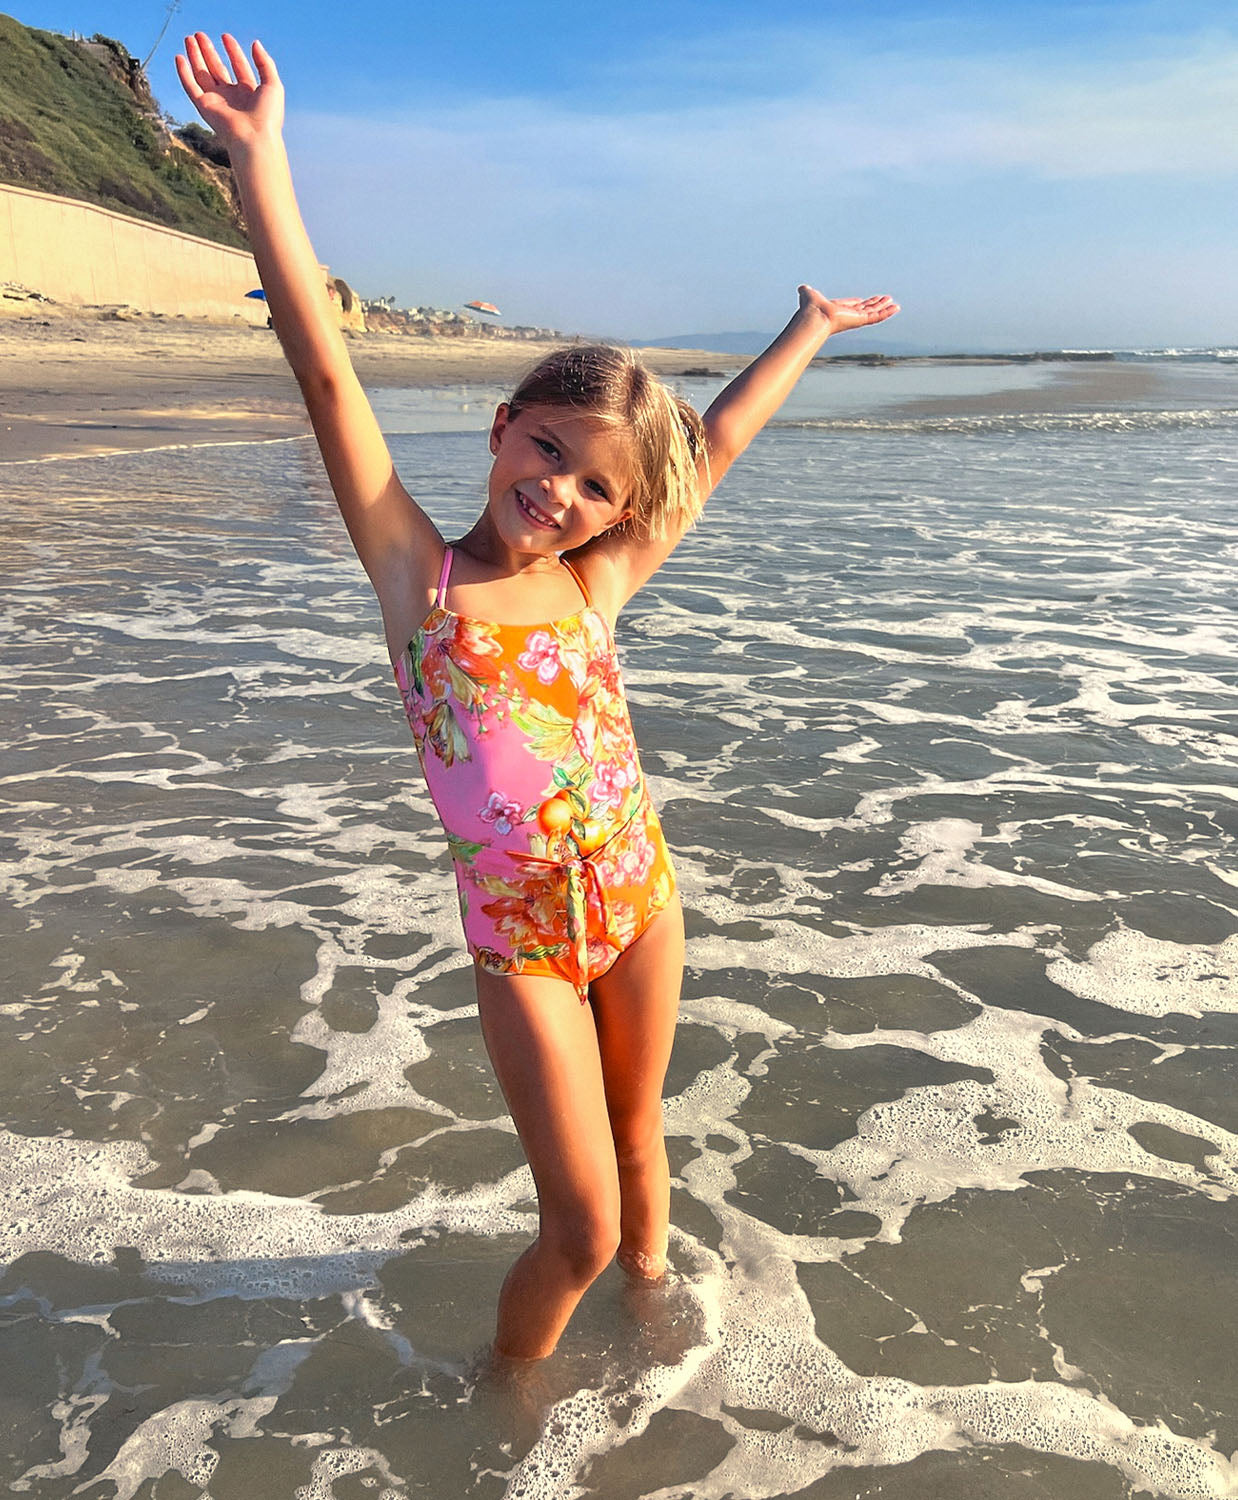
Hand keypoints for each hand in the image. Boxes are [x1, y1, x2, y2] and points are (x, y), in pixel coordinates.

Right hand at [175, 33, 283, 152]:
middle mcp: (231, 97)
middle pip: (217, 69)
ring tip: (189, 38)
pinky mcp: (204, 107)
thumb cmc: (268, 116)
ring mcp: (216, 102)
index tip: (225, 36)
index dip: (232, 51)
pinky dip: (183, 73)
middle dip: (208, 51)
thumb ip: (265, 63)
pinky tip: (179, 58)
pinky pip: (190, 87)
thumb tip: (255, 43)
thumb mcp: (273, 84)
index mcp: (249, 93)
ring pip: (202, 74)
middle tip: (199, 34)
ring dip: (195, 56)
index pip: (238, 67)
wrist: (254, 138)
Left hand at [798, 285, 899, 335]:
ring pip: (873, 314)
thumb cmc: (810, 308)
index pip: (851, 306)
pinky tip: (896, 308)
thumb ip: (806, 291)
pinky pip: (877, 317)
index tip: (863, 301)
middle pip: (865, 310)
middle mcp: (847, 316)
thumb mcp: (808, 294)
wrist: (813, 317)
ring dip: (884, 308)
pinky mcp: (860, 320)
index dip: (858, 303)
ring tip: (895, 304)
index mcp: (837, 310)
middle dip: (875, 304)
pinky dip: (887, 313)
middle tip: (884, 300)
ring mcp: (855, 319)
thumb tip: (801, 288)